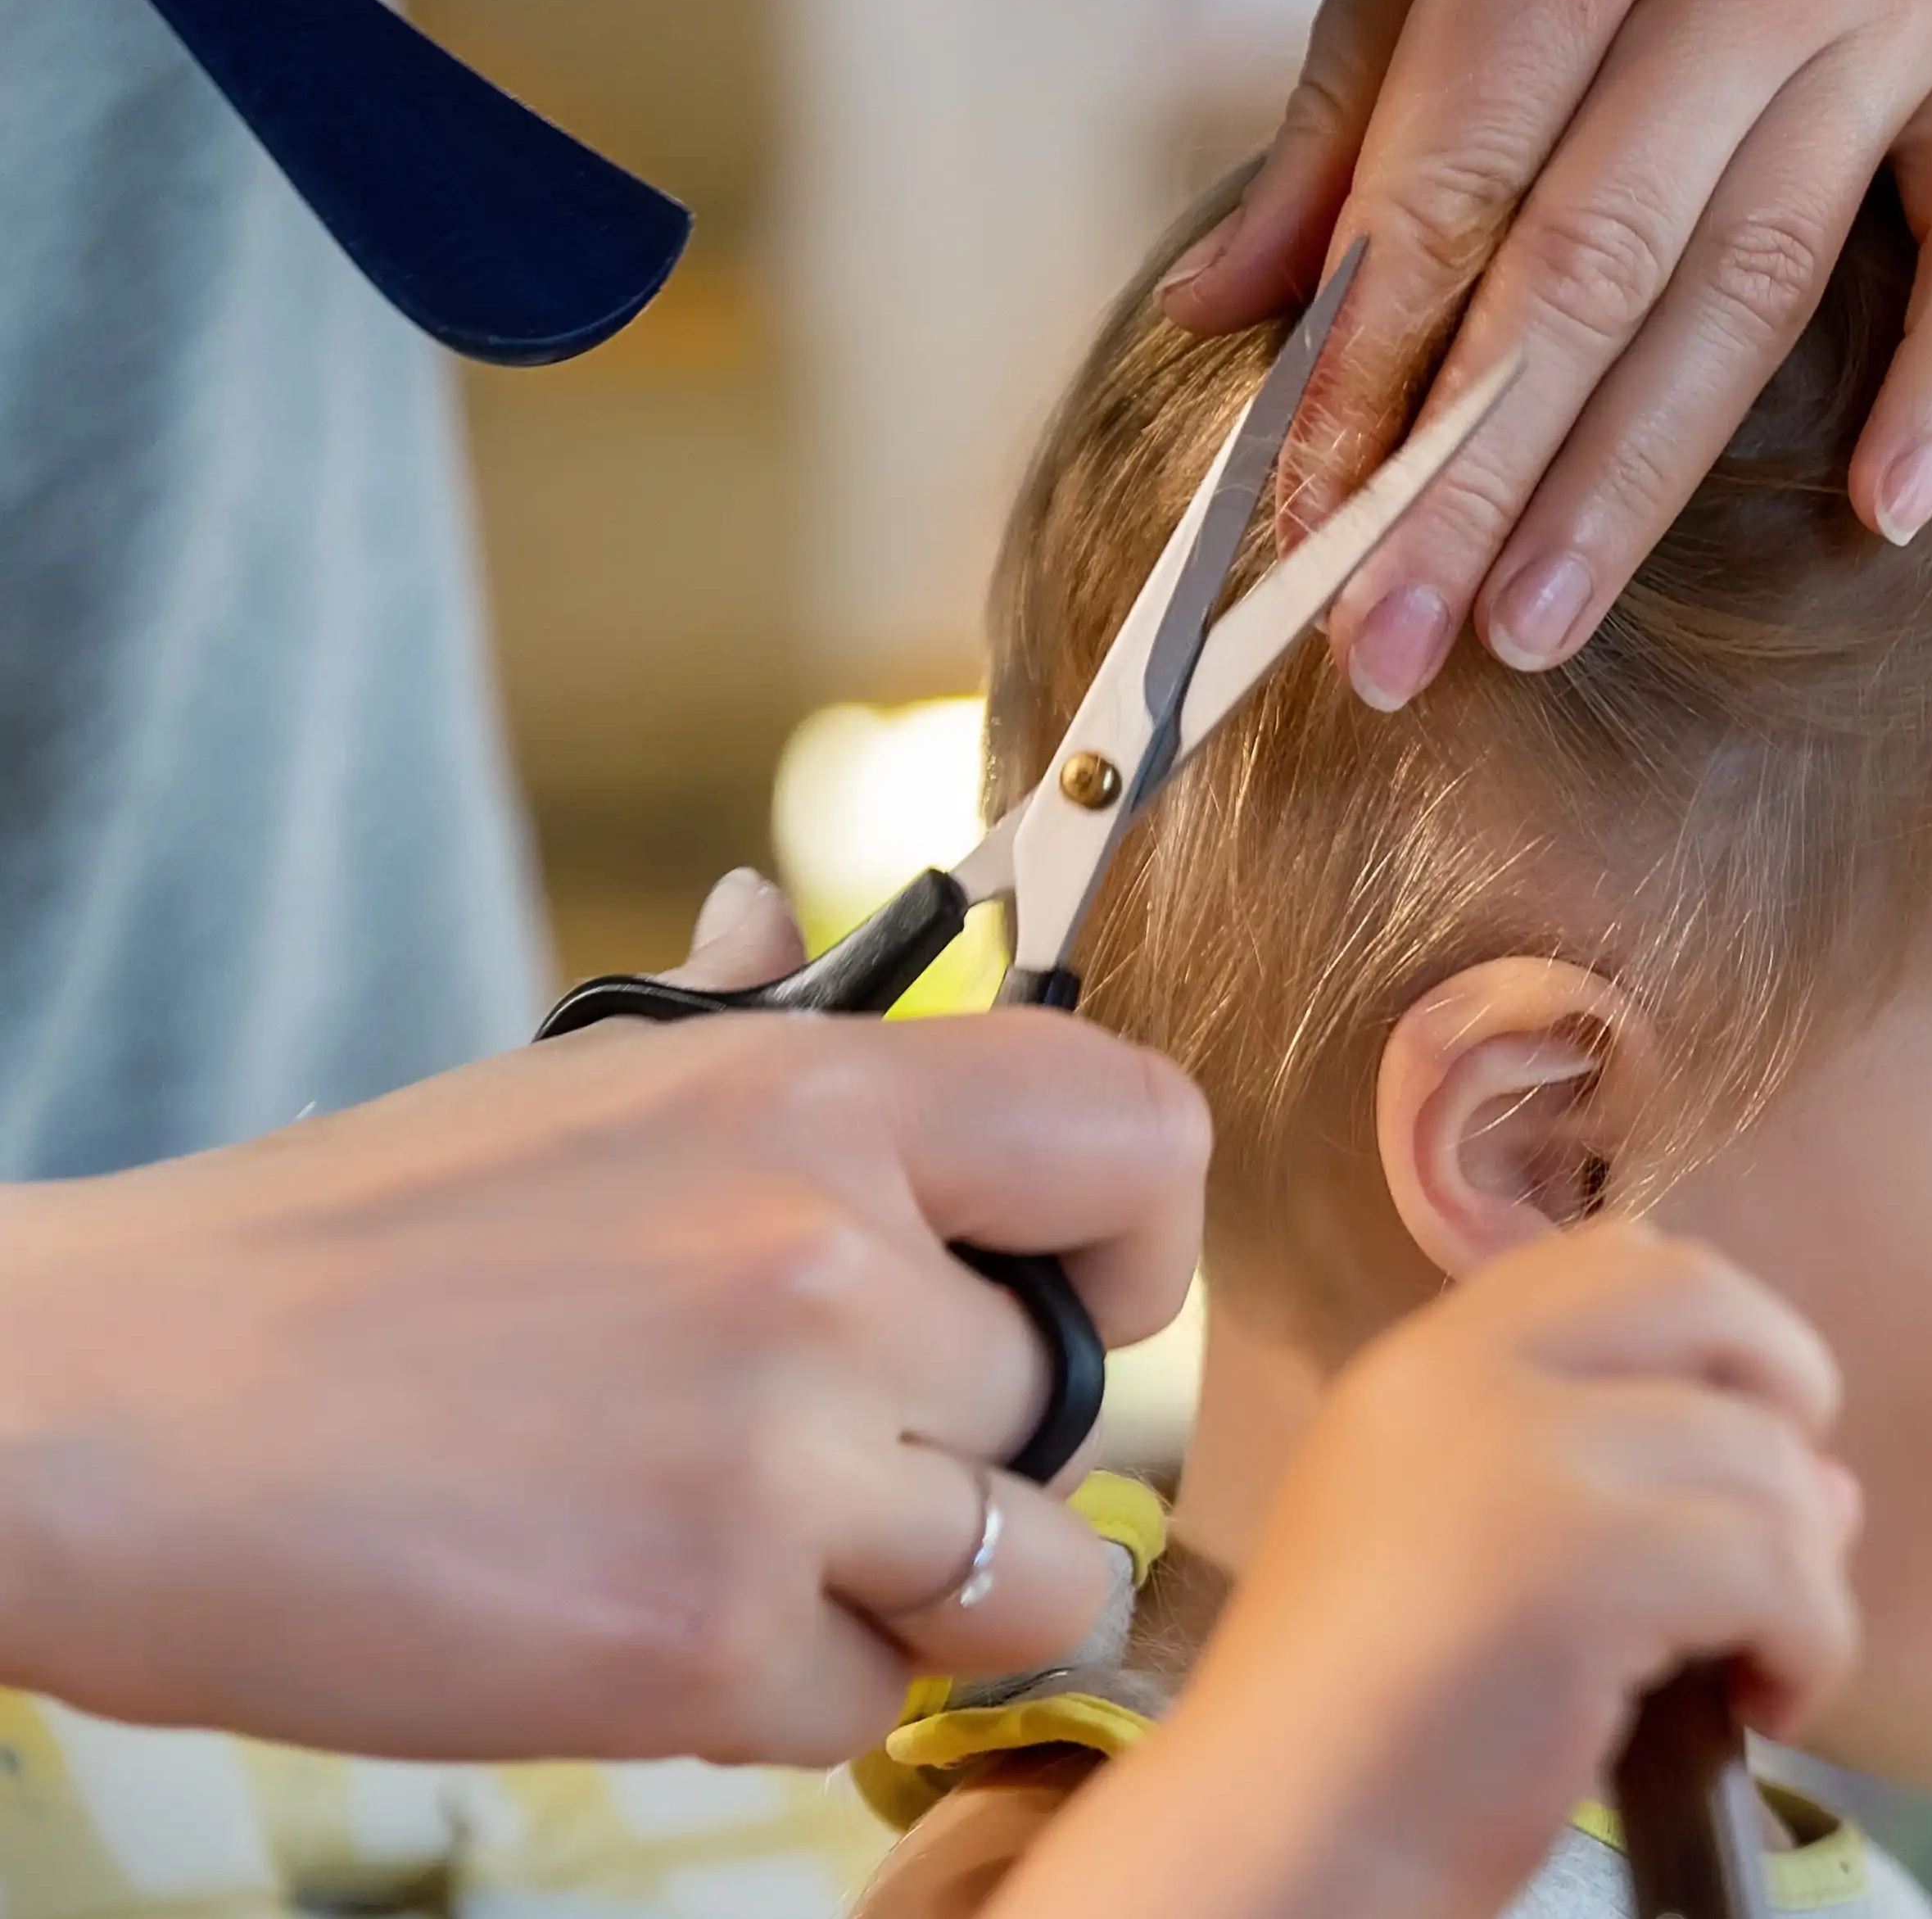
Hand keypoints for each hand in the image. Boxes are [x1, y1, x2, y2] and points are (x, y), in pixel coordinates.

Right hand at [0, 872, 1208, 1766]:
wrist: (105, 1421)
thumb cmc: (348, 1253)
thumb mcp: (580, 1081)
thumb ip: (755, 1025)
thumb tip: (790, 918)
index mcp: (816, 1099)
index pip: (1142, 1138)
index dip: (1139, 1237)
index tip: (1076, 1288)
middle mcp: (829, 1266)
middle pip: (1066, 1395)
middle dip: (964, 1436)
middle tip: (799, 1436)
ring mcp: (777, 1464)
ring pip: (1024, 1570)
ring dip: (919, 1582)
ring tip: (753, 1537)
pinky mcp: (703, 1642)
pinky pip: (870, 1698)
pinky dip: (778, 1685)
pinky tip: (639, 1607)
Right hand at [993, 1224, 1857, 1918]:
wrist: (1281, 1853)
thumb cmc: (1372, 1736)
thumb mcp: (1472, 1558)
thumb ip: (1624, 1485)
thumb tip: (1828, 1482)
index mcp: (1420, 1367)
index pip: (1616, 1256)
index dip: (1712, 1335)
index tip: (1721, 1446)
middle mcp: (1462, 1376)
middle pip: (1705, 1297)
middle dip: (1788, 1399)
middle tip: (1774, 1533)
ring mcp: (1524, 1458)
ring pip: (1768, 1461)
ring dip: (1805, 1576)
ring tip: (1753, 1666)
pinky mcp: (1586, 1563)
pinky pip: (1782, 1569)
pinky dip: (1812, 1645)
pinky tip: (1763, 1706)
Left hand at [1161, 0, 1931, 711]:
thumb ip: (1346, 85)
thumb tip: (1232, 309)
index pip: (1454, 191)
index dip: (1367, 380)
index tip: (1294, 536)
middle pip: (1593, 277)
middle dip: (1471, 483)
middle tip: (1385, 652)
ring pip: (1757, 289)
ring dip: (1637, 480)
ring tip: (1532, 626)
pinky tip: (1888, 513)